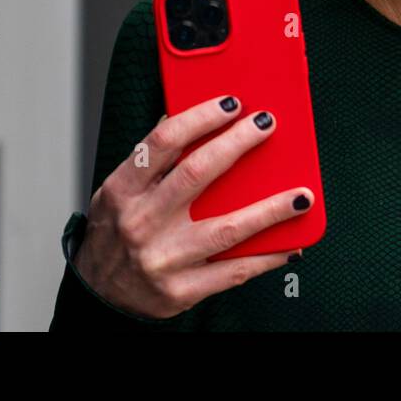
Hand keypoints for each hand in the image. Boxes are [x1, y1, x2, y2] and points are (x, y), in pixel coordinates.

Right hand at [73, 95, 314, 318]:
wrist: (98, 296)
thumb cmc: (115, 234)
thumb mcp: (117, 191)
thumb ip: (150, 158)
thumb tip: (187, 116)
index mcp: (124, 191)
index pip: (164, 143)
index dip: (200, 118)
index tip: (231, 103)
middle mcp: (142, 223)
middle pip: (197, 174)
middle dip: (239, 144)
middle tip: (268, 125)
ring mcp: (163, 258)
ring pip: (227, 229)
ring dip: (271, 210)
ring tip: (302, 195)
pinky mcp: (181, 290)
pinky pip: (234, 272)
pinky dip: (267, 257)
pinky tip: (291, 245)